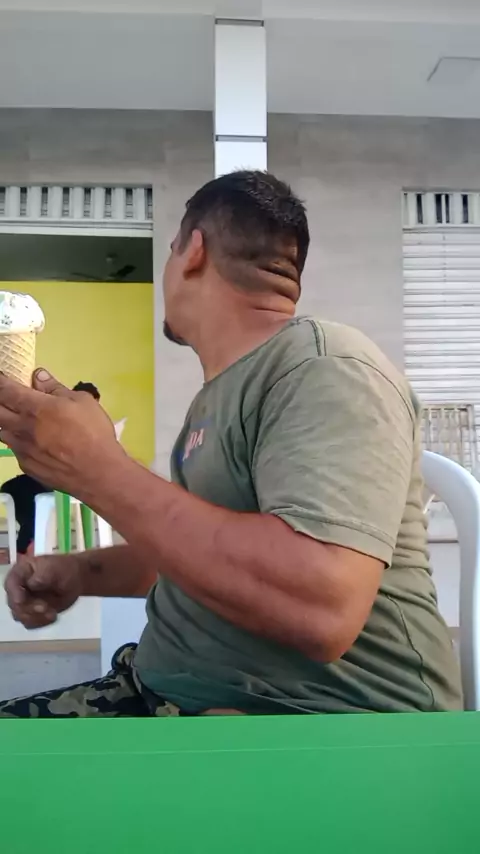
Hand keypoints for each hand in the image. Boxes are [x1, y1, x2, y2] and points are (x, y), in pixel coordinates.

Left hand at [0, 369, 122, 497]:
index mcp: (35, 408)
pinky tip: (34, 443)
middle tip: (9, 399)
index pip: (5, 391)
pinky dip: (19, 442)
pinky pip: (15, 449)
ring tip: (19, 420)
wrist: (99, 473)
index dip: (0, 382)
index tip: (2, 378)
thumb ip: (56, 388)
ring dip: (6, 423)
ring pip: (1, 432)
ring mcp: (21, 449)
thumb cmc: (94, 432)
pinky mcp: (26, 466)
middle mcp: (21, 428)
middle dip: (0, 402)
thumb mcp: (82, 402)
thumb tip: (38, 376)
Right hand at [4, 553, 83, 628]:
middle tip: (46, 608)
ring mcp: (24, 601)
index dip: (14, 594)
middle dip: (29, 609)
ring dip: (36, 618)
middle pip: (14, 604)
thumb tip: (32, 583)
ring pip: (20, 616)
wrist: (75, 579)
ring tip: (52, 614)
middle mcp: (18, 588)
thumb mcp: (55, 568)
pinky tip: (53, 616)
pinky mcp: (31, 612)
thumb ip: (43, 575)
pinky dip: (41, 622)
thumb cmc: (64, 569)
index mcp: (21, 571)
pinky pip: (30, 623)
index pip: (11, 584)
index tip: (22, 601)